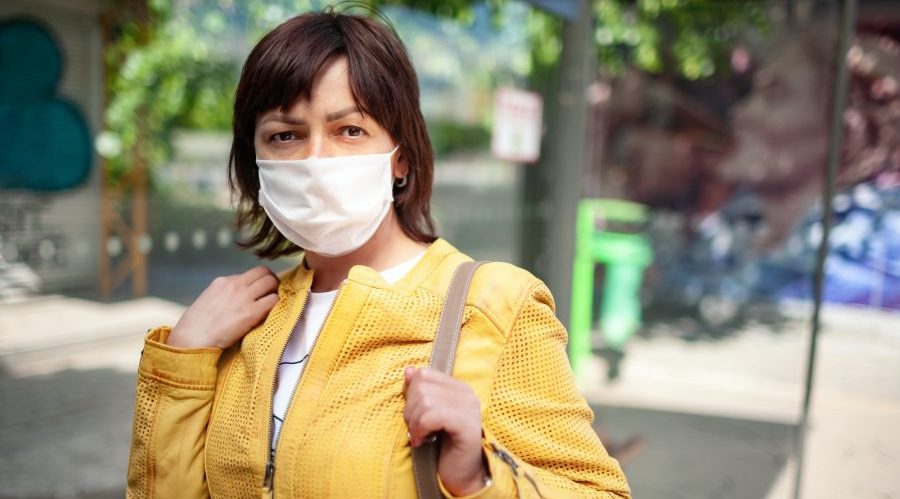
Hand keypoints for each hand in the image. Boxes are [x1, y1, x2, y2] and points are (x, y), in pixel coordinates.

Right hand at [166, 266, 278, 348]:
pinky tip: (270, 313)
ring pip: (271, 282)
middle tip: (272, 294)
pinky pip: (273, 300)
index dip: (259, 281)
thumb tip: (237, 298)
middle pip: (264, 272)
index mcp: (224, 281)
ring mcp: (243, 297)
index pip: (250, 273)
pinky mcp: (250, 312)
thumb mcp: (209, 299)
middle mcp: (235, 284)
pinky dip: (275, 305)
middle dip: (272, 281)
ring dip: (275, 291)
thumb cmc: (197, 324)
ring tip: (272, 303)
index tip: (261, 291)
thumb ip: (225, 294)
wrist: (191, 338)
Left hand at [403, 367, 486, 495]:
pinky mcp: (467, 425)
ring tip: (419, 436)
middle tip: (415, 429)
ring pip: (425, 401)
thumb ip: (419, 392)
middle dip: (410, 410)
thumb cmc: (442, 444)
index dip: (410, 394)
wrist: (461, 473)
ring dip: (414, 423)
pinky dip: (421, 429)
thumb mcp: (427, 414)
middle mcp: (466, 394)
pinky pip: (434, 416)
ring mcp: (469, 408)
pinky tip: (422, 441)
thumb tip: (408, 370)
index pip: (424, 374)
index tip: (414, 415)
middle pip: (422, 386)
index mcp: (458, 387)